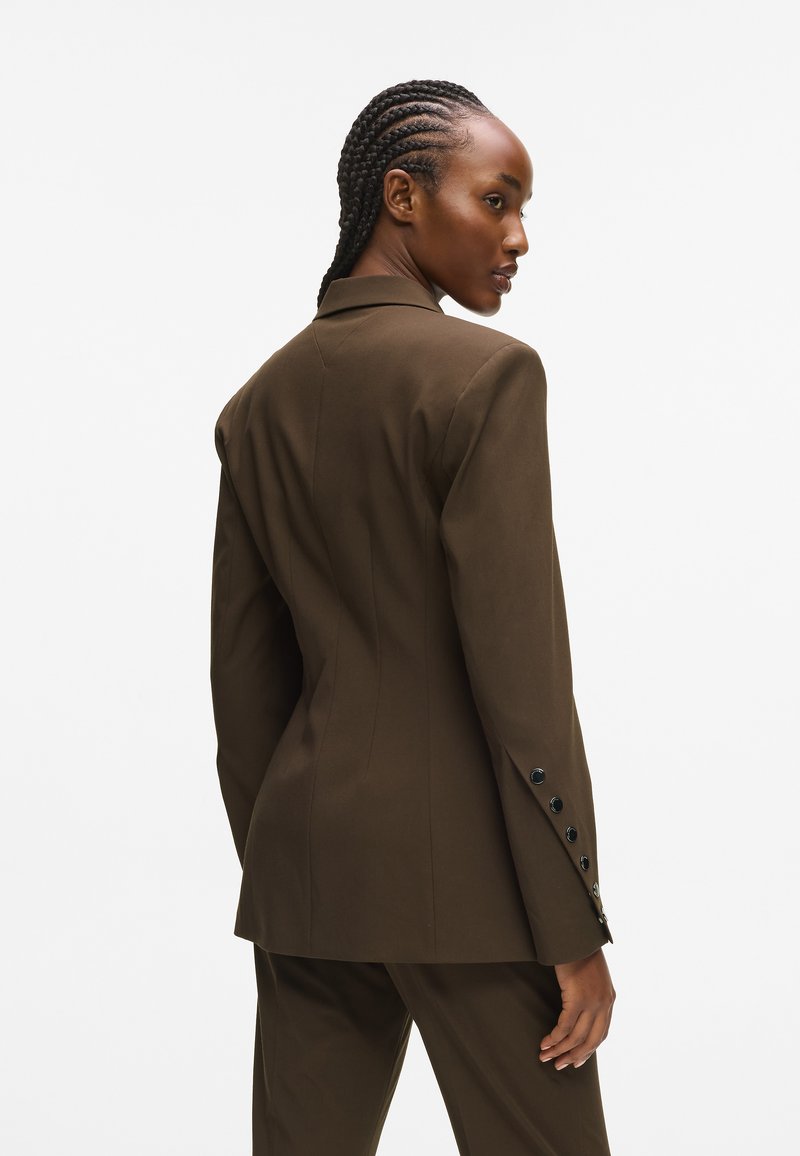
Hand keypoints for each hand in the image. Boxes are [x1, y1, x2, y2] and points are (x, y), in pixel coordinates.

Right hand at [539, 947, 615, 1070]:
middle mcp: (604, 1004)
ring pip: (576, 1037)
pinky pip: (565, 1026)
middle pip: (590, 1041)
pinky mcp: (578, 999)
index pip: (601, 1034)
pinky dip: (554, 1038)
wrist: (576, 936)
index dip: (587, 1050)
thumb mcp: (592, 975)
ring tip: (545, 1057)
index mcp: (609, 1000)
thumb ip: (590, 992)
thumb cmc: (579, 952)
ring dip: (559, 1050)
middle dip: (573, 1056)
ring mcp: (592, 1003)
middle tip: (559, 1065)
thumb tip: (578, 1007)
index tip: (575, 1060)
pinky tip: (545, 1043)